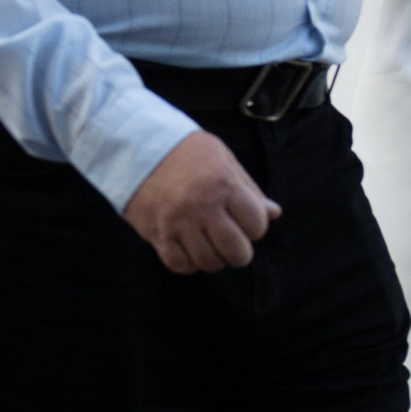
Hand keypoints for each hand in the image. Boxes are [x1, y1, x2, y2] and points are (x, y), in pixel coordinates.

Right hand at [125, 132, 281, 274]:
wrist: (136, 146)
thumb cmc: (186, 151)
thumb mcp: (224, 159)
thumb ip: (249, 189)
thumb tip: (274, 213)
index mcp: (224, 184)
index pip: (257, 225)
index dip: (255, 226)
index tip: (245, 220)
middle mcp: (202, 206)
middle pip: (237, 252)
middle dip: (240, 251)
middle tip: (232, 241)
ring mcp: (178, 223)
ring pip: (209, 262)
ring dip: (214, 258)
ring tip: (210, 243)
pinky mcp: (157, 234)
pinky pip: (180, 265)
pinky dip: (189, 263)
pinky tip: (190, 248)